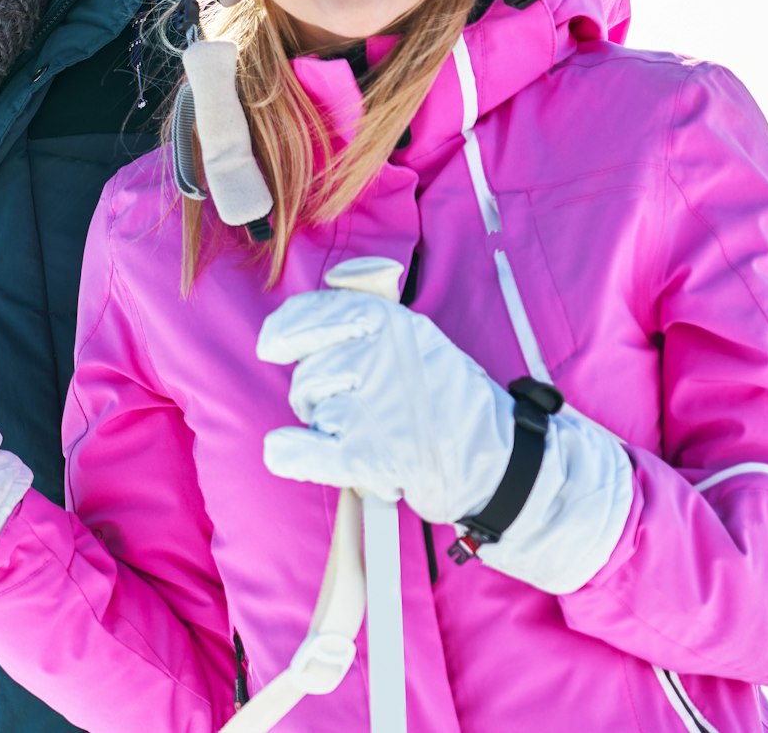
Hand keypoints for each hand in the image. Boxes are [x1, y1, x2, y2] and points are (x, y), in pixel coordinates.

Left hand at [257, 290, 510, 522]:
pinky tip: (284, 452)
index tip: (272, 346)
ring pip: (311, 409)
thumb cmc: (446, 397)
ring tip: (371, 430)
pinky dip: (292, 454)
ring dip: (327, 424)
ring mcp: (371, 404)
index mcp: (384, 320)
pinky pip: (307, 451)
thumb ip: (362, 321)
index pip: (311, 315)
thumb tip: (306, 311)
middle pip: (308, 371)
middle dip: (320, 391)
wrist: (495, 457)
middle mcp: (373, 354)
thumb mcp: (413, 336)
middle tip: (361, 406)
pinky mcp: (369, 452)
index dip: (285, 332)